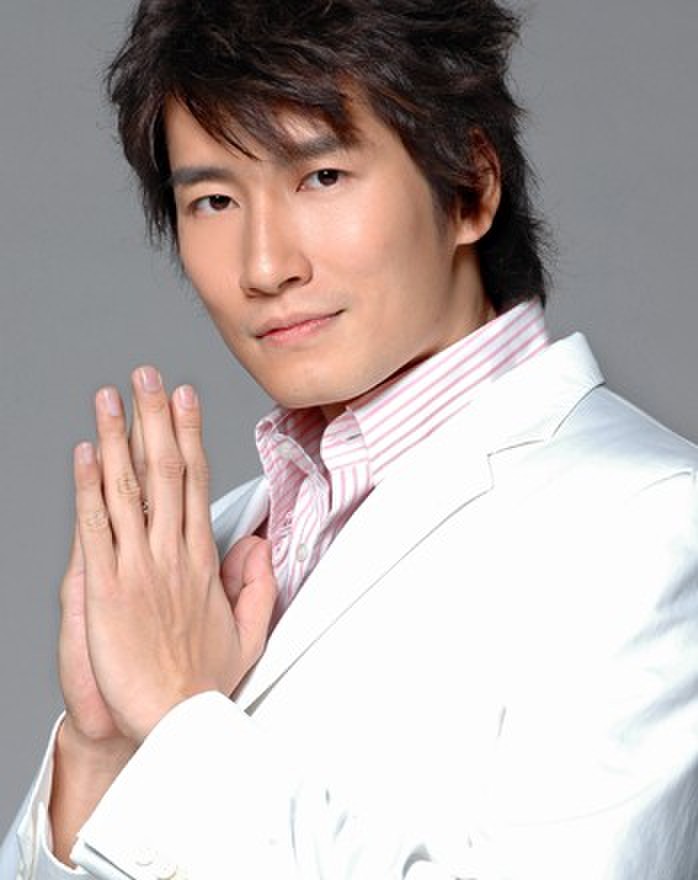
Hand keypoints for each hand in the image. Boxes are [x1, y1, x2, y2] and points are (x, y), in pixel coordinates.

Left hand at [70, 367, 275, 743]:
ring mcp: (139, 568)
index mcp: (202, 561)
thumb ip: (256, 584)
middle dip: (154, 419)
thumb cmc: (206, 681)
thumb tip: (259, 544)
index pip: (195, 483)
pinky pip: (96, 528)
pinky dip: (88, 488)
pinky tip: (84, 453)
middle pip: (165, 472)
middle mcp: (172, 553)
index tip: (183, 399)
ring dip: (118, 438)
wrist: (176, 722)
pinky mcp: (106, 588)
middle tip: (146, 376)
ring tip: (109, 398)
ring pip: (128, 489)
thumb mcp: (248, 631)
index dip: (188, 436)